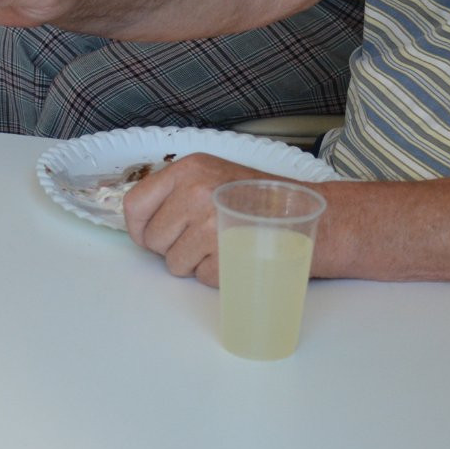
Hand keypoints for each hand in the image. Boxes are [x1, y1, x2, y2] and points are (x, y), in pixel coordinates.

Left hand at [122, 154, 281, 286]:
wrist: (314, 216)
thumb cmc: (262, 199)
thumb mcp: (214, 175)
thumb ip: (178, 191)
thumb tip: (143, 219)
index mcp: (189, 170)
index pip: (135, 204)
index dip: (139, 228)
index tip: (149, 236)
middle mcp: (197, 194)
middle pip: (153, 239)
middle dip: (171, 247)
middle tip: (201, 239)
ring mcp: (211, 227)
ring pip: (174, 264)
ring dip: (194, 263)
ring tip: (223, 244)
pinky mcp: (226, 257)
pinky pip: (201, 278)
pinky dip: (217, 274)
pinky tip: (237, 255)